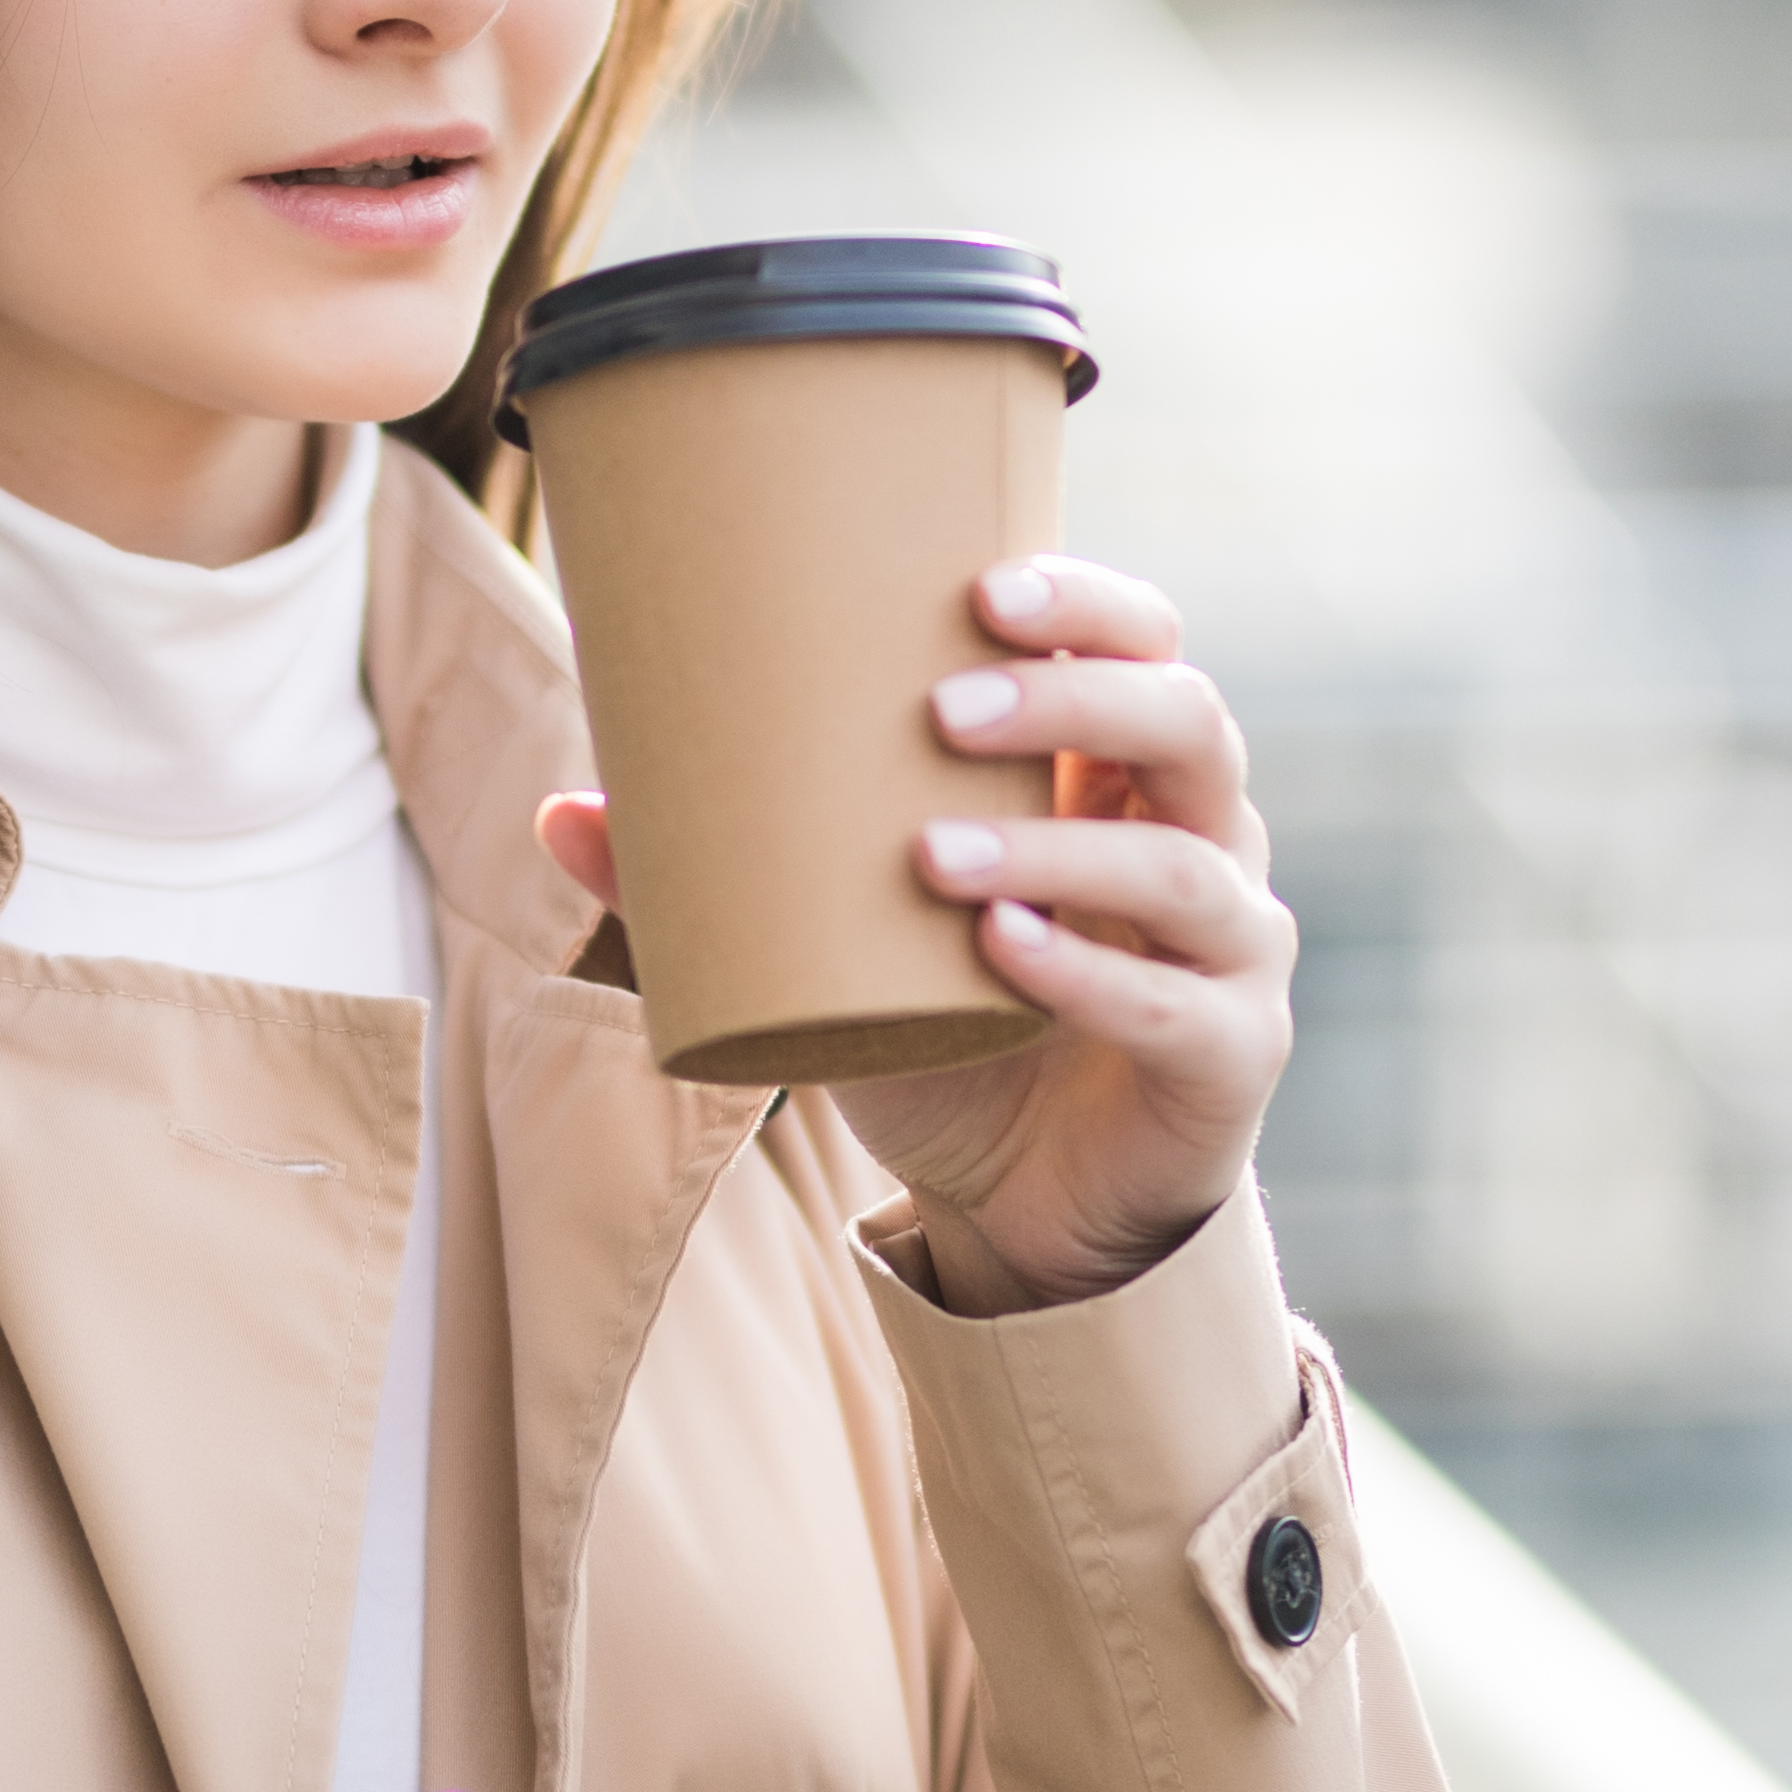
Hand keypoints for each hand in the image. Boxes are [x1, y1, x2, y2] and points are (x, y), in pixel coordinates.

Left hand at [537, 551, 1293, 1310]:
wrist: (1028, 1206)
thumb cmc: (948, 1036)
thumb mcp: (834, 950)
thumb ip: (718, 880)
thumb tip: (561, 811)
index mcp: (1122, 777)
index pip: (1149, 647)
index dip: (1090, 605)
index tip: (983, 585)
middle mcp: (1201, 840)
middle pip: (1188, 724)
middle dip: (1071, 701)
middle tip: (944, 704)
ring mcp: (1230, 949)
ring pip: (1180, 865)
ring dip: (1057, 845)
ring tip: (933, 854)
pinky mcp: (1227, 1056)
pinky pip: (1173, 1004)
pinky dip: (1086, 975)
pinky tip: (1005, 953)